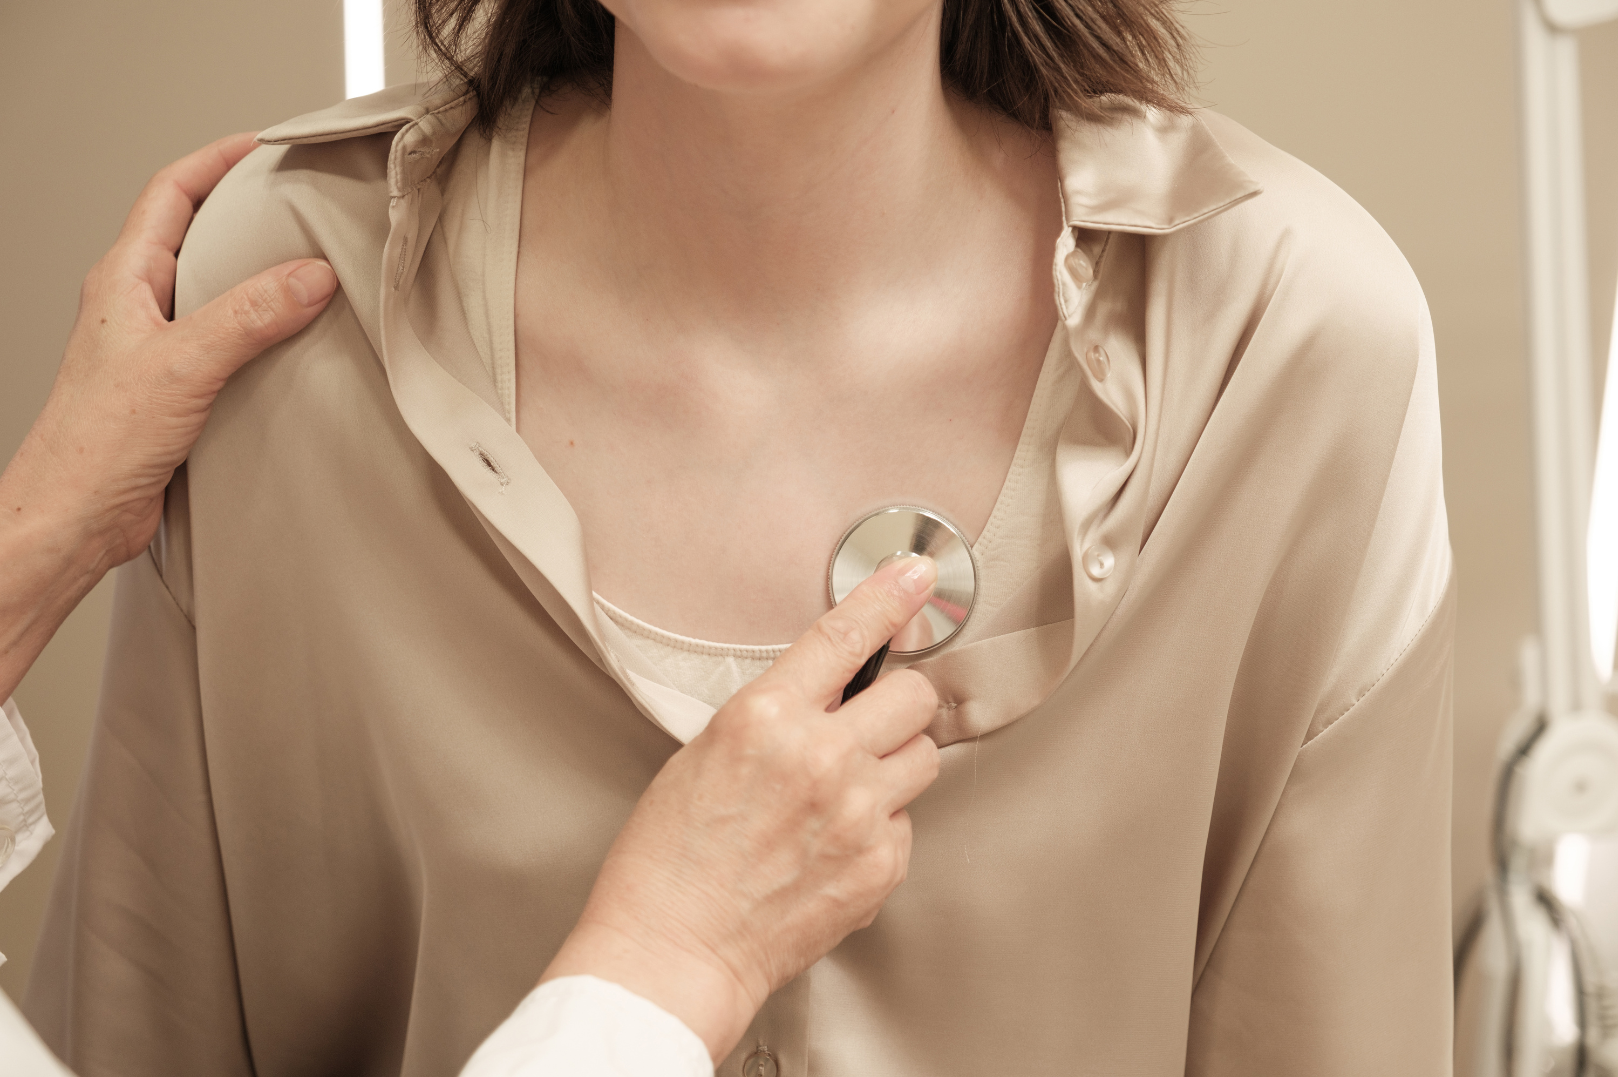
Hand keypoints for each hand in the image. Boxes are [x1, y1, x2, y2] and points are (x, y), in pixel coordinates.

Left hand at [0, 132, 338, 702]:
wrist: (75, 517)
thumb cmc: (95, 444)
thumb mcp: (184, 365)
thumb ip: (249, 315)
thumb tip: (309, 275)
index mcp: (123, 280)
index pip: (170, 193)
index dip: (217, 162)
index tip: (265, 147)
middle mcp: (136, 307)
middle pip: (192, 235)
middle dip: (244, 212)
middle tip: (296, 201)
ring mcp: (154, 348)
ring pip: (210, 290)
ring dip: (255, 275)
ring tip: (307, 267)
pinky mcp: (173, 390)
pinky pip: (224, 341)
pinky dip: (260, 330)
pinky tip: (291, 345)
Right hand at [540, 555, 942, 1061]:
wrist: (673, 952)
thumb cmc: (669, 861)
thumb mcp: (706, 753)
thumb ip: (776, 716)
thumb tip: (829, 696)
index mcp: (766, 718)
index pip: (846, 636)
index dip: (889, 598)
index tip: (916, 576)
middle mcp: (822, 759)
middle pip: (915, 696)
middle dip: (898, 702)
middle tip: (871, 722)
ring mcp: (858, 814)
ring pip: (924, 756)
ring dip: (896, 762)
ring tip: (846, 791)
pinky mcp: (880, 865)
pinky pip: (909, 822)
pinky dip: (882, 826)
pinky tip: (835, 843)